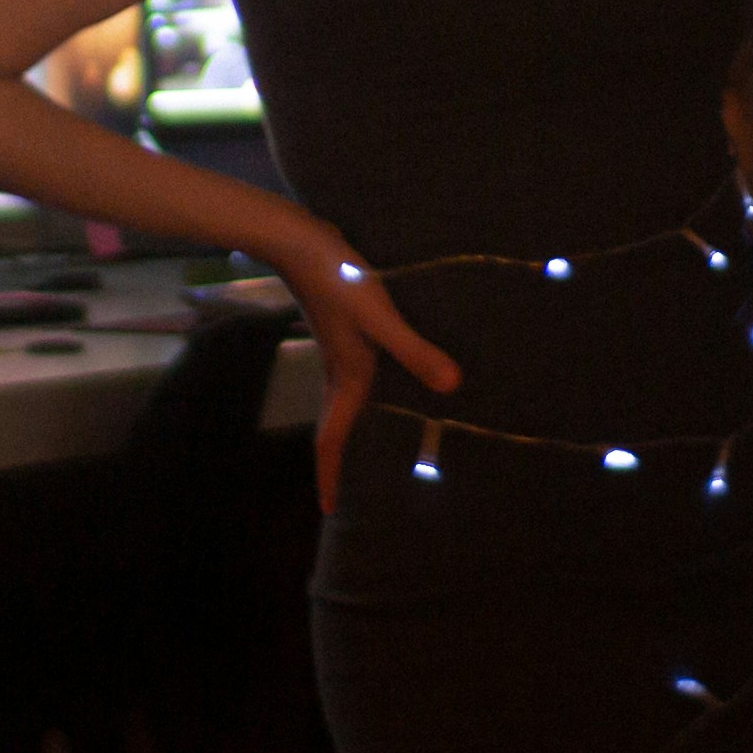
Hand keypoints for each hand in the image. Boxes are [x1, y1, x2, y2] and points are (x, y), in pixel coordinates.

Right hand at [268, 224, 459, 513]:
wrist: (300, 243)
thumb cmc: (339, 280)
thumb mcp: (380, 317)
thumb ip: (415, 350)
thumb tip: (451, 386)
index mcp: (347, 376)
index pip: (332, 439)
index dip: (329, 475)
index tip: (328, 509)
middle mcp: (341, 370)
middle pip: (336, 429)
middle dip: (339, 462)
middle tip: (348, 492)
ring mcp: (339, 351)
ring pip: (343, 405)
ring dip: (350, 431)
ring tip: (368, 451)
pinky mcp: (344, 331)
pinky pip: (351, 380)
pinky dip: (361, 398)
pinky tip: (383, 385)